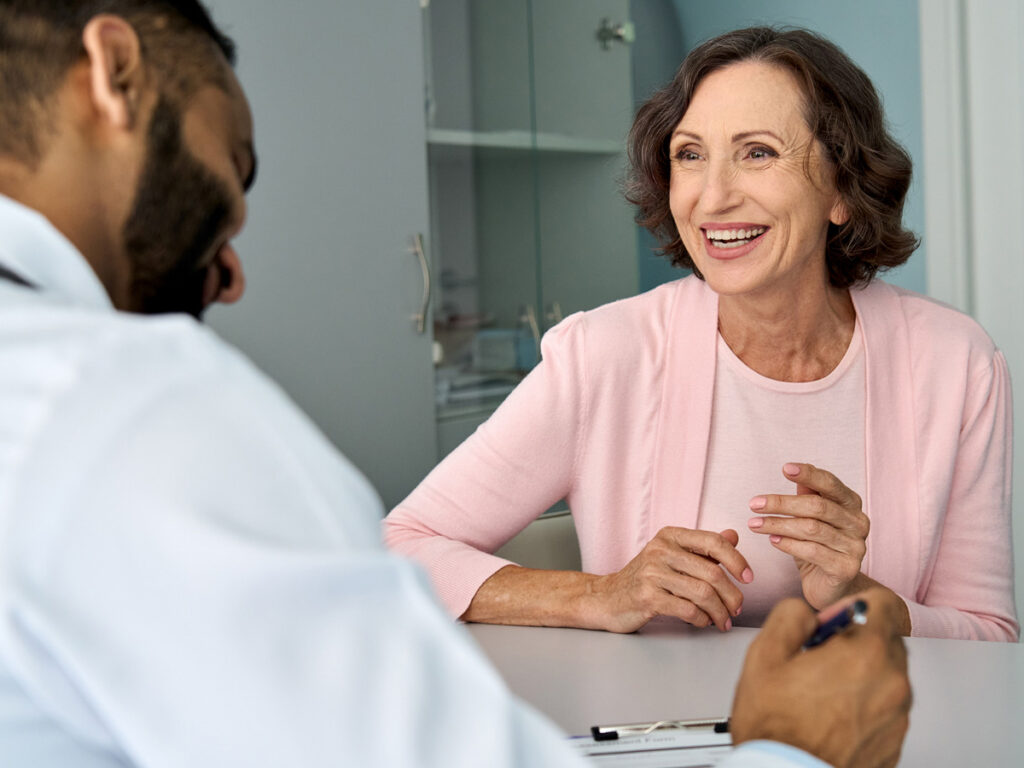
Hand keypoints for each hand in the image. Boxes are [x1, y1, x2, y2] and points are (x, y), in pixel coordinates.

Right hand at [588, 526, 752, 632]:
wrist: (606, 598)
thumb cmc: (644, 578)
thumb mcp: (671, 556)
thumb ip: (702, 548)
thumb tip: (733, 535)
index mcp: (670, 536)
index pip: (713, 542)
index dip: (737, 560)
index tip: (748, 578)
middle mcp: (660, 550)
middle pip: (712, 572)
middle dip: (731, 595)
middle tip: (736, 608)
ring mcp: (652, 573)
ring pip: (702, 593)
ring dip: (719, 612)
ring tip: (723, 621)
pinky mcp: (647, 597)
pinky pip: (687, 609)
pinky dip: (702, 619)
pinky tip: (703, 622)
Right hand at [730, 589, 911, 767]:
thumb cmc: (777, 728)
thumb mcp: (765, 655)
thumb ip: (790, 615)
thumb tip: (806, 612)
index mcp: (866, 653)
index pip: (884, 604)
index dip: (852, 606)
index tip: (832, 622)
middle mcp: (892, 682)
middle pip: (885, 640)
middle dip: (854, 642)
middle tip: (818, 659)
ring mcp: (897, 716)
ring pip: (884, 675)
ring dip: (859, 674)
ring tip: (820, 692)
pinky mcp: (894, 741)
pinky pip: (884, 707)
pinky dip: (863, 704)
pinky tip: (830, 715)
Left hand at [748, 463, 869, 609]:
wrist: (831, 587)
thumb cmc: (818, 546)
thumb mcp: (811, 518)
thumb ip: (807, 495)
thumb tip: (792, 470)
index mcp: (851, 504)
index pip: (830, 484)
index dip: (809, 475)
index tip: (785, 468)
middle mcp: (858, 523)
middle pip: (817, 506)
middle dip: (782, 503)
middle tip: (754, 503)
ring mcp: (855, 547)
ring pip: (811, 529)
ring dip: (778, 524)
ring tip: (755, 523)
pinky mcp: (846, 568)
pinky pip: (812, 551)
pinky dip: (789, 544)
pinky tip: (772, 540)